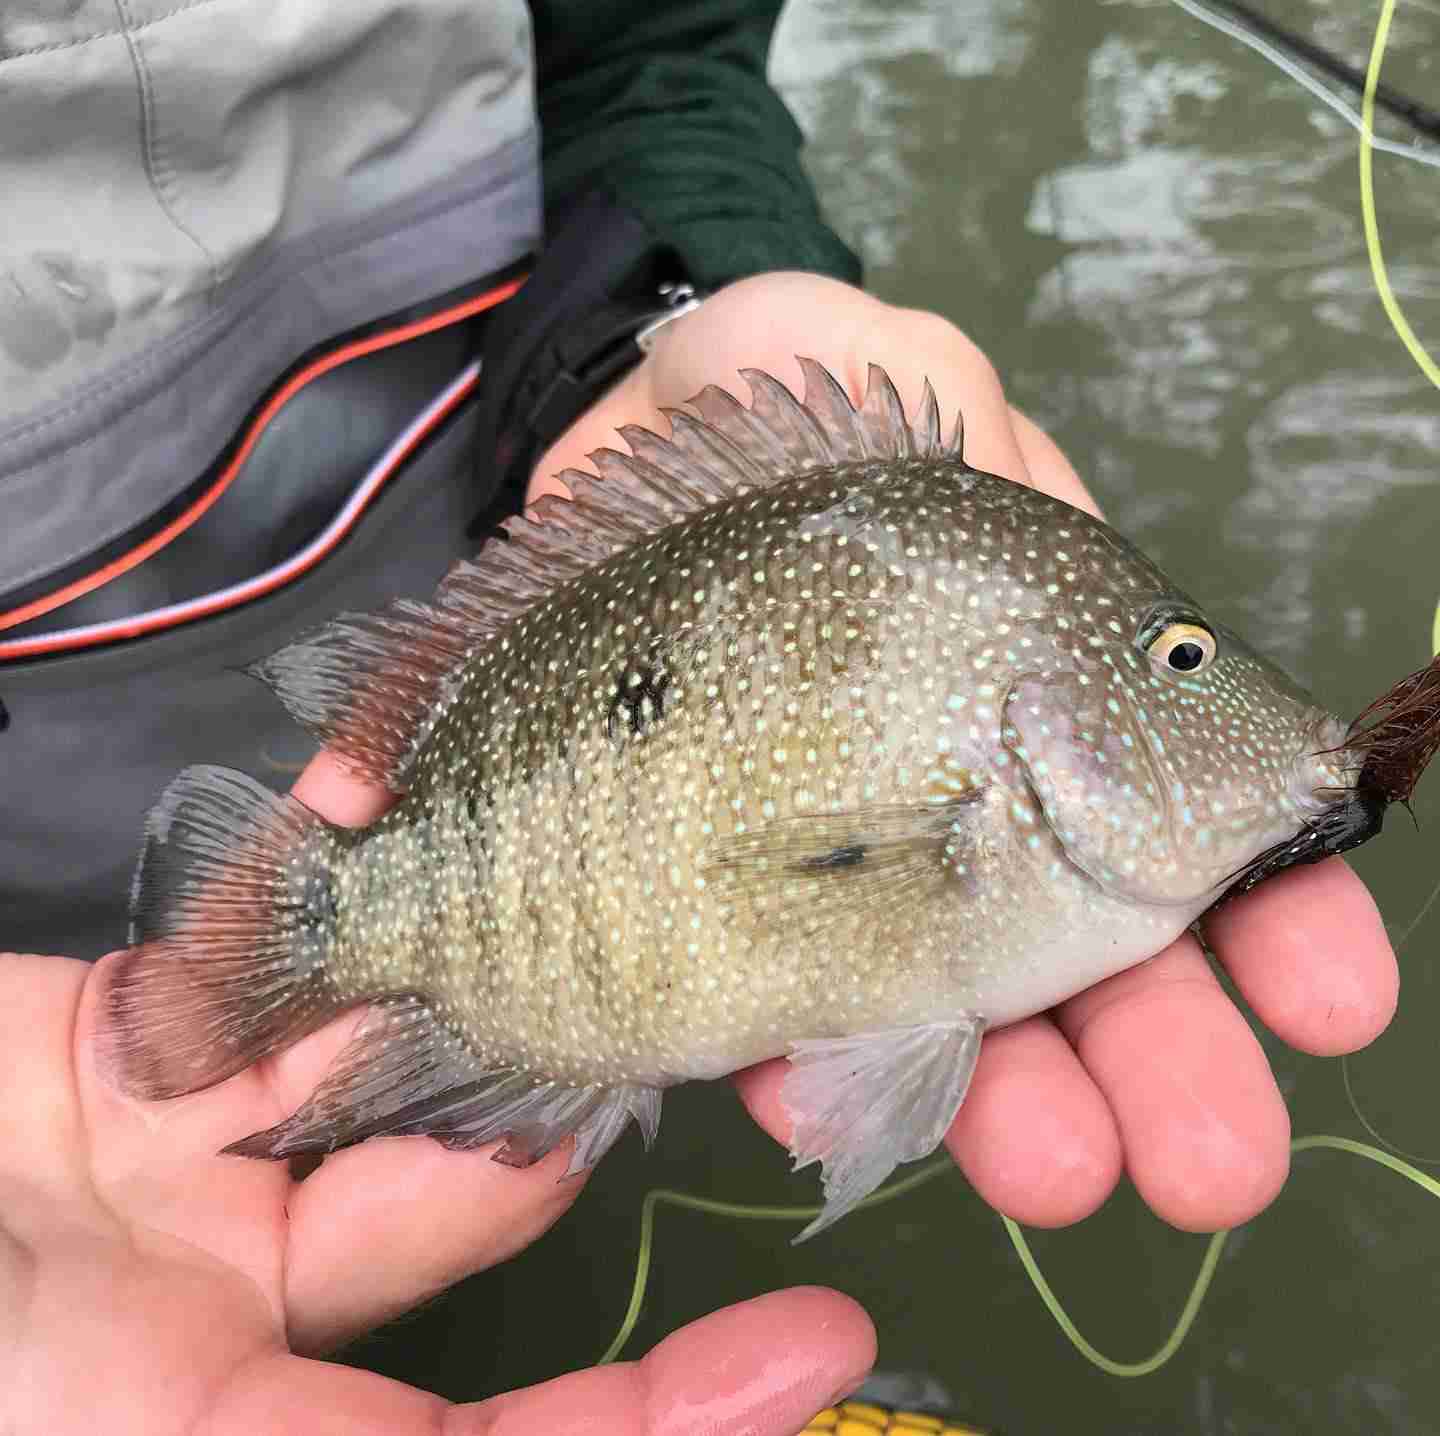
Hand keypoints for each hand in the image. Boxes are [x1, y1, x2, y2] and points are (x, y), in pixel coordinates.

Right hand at [3, 749, 872, 1432]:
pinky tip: (360, 796)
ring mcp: (181, 1168)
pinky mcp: (127, 1052)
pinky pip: (252, 967)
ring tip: (546, 887)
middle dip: (547, 1118)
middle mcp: (222, 1311)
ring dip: (444, 979)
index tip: (821, 1357)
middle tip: (680, 1017)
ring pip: (370, 1063)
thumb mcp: (101, 1418)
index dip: (655, 1422)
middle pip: (444, 1218)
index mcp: (211, 1429)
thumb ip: (258, 1420)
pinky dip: (301, 893)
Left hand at [537, 270, 1399, 1234]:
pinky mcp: (713, 889)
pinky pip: (763, 1000)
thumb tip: (1029, 481)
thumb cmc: (751, 398)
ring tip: (1061, 1175)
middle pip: (1079, 945)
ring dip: (1011, 1100)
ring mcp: (839, 853)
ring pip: (943, 1009)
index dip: (1266, 909)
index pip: (1188, 811)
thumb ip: (975, 422)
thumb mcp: (880, 364)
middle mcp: (966, 784)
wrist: (599, 464)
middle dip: (1158, 1056)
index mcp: (1048, 671)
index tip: (1325, 1000)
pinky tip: (820, 1104)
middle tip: (1212, 1159)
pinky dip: (802, 1061)